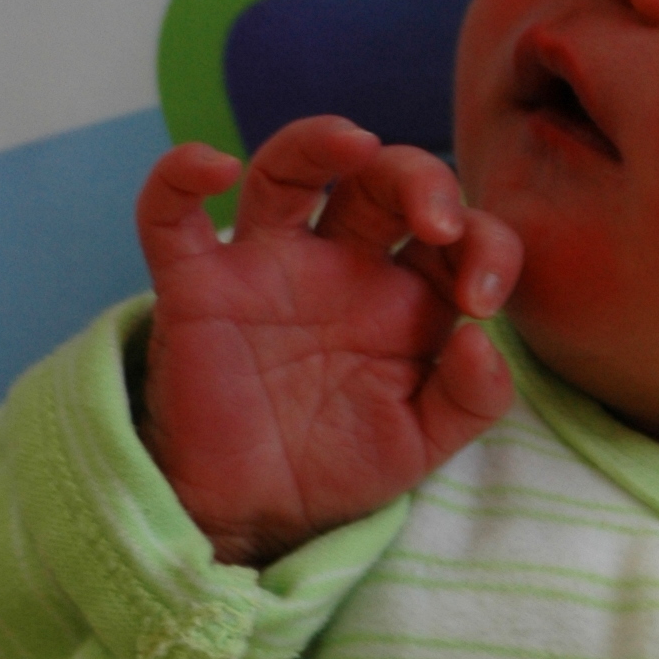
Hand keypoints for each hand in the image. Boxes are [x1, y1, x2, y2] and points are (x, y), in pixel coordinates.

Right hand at [136, 118, 522, 565]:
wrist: (251, 515)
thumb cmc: (340, 465)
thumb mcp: (423, 443)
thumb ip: (471, 399)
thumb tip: (484, 340)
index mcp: (407, 293)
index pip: (461, 235)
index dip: (486, 247)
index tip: (482, 302)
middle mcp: (341, 264)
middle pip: (382, 180)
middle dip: (420, 180)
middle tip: (438, 222)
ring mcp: (267, 268)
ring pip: (288, 171)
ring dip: (319, 143)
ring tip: (356, 144)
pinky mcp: (196, 288)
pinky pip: (172, 216)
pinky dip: (180, 178)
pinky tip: (212, 165)